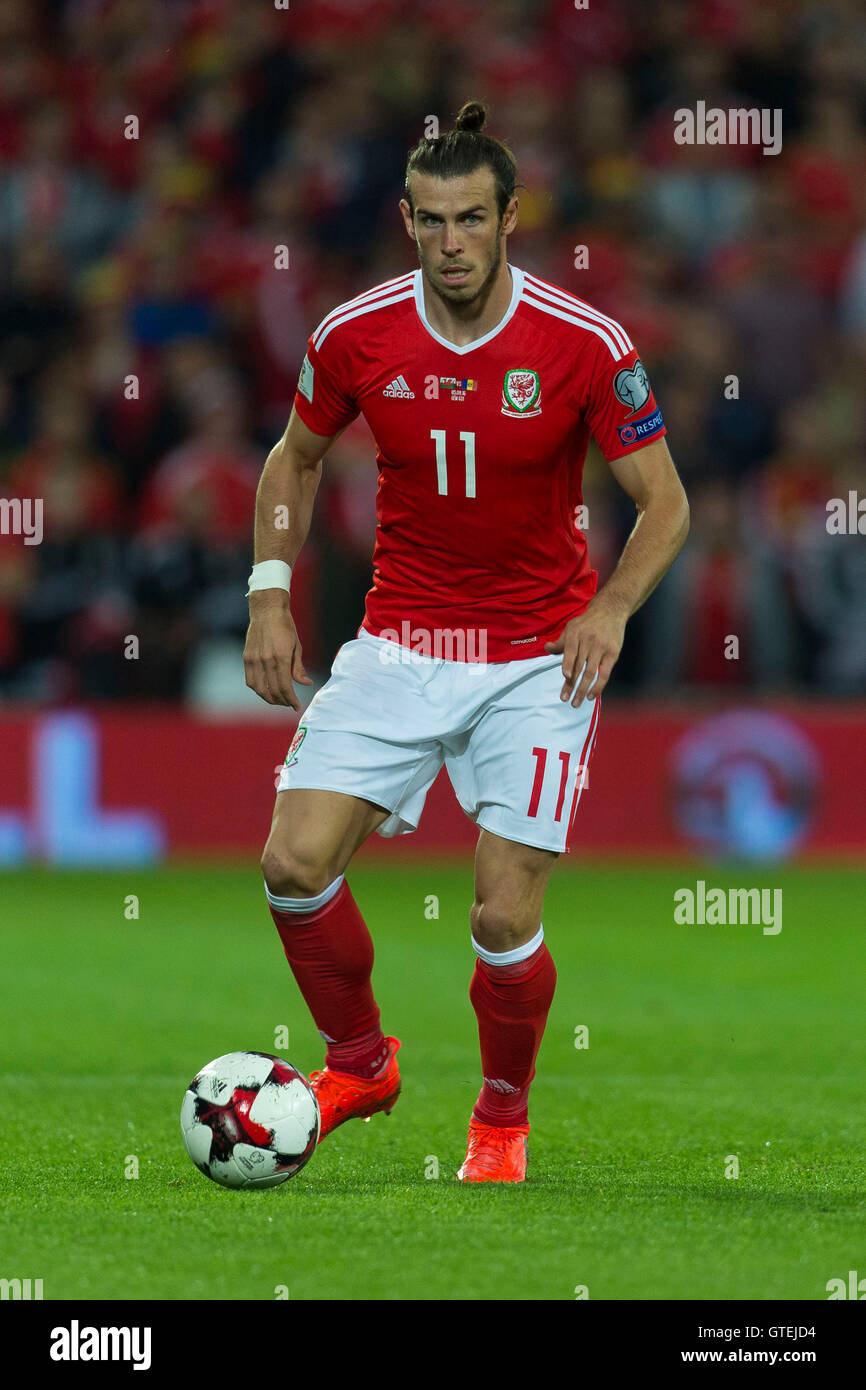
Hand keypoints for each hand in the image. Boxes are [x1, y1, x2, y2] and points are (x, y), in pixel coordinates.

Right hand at [243, 591, 311, 709]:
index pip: (285, 687)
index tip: (297, 706)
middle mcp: (266, 660)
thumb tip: (306, 684)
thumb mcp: (296, 646)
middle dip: (282, 701)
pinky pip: (250, 680)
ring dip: (269, 698)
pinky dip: (258, 689)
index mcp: (280, 657)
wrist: (267, 610)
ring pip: (259, 689)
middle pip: (272, 690)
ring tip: (278, 700)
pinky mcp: (247, 657)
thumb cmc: (285, 626)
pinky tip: (266, 690)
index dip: (291, 700)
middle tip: (289, 703)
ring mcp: (254, 659)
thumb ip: (298, 668)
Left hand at [544, 593, 627, 705]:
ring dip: (583, 689)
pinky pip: (605, 673)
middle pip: (579, 666)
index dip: (569, 664)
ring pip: (591, 672)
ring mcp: (601, 647)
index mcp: (576, 634)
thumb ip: (561, 642)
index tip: (566, 676)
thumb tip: (547, 648)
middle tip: (565, 699)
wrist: (611, 610)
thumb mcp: (571, 627)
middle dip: (571, 684)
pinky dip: (599, 686)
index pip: (571, 651)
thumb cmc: (587, 622)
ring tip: (576, 702)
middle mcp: (589, 640)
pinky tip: (592, 696)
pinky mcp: (613, 653)